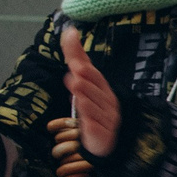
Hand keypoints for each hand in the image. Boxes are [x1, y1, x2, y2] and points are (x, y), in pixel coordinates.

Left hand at [60, 27, 121, 156]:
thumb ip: (77, 60)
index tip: (70, 37)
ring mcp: (106, 117)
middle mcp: (106, 100)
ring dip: (84, 93)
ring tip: (75, 83)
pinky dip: (89, 115)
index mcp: (102, 88)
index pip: (89, 68)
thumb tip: (69, 33)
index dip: (78, 54)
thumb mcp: (84, 86)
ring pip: (93, 103)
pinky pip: (94, 123)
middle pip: (96, 85)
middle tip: (77, 67)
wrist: (106, 143)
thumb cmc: (95, 111)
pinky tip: (82, 107)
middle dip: (87, 76)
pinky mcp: (102, 133)